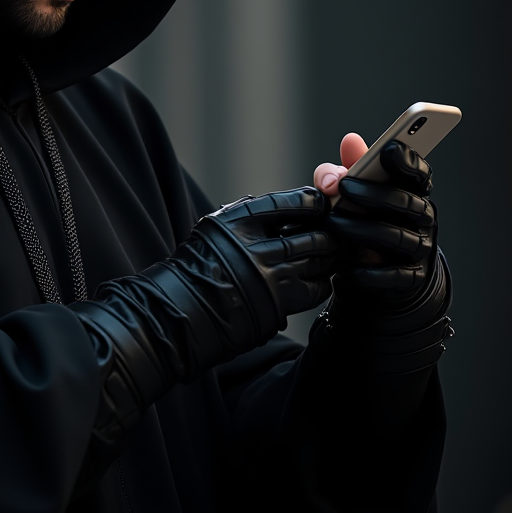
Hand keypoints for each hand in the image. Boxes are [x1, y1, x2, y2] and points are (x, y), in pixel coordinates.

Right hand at [71, 187, 336, 472]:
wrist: (178, 310)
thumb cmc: (199, 265)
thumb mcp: (220, 226)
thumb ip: (256, 216)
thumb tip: (302, 206)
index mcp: (240, 220)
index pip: (296, 202)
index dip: (314, 204)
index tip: (319, 206)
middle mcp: (257, 247)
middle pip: (315, 234)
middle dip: (329, 233)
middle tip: (334, 232)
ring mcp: (269, 278)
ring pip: (320, 261)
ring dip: (329, 257)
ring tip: (327, 254)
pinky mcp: (277, 305)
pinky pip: (316, 289)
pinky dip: (322, 281)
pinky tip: (316, 278)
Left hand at [311, 136, 451, 373]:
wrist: (380, 272)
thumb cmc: (364, 218)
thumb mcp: (353, 192)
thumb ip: (348, 166)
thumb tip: (350, 140)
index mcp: (413, 192)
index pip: (419, 173)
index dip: (408, 160)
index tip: (389, 148)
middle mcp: (422, 218)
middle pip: (406, 203)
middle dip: (373, 194)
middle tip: (342, 187)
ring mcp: (419, 248)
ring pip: (397, 237)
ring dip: (362, 229)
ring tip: (332, 222)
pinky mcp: (411, 278)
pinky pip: (393, 274)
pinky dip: (368, 270)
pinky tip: (346, 265)